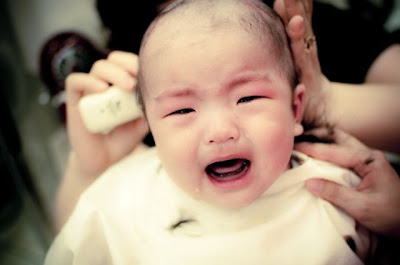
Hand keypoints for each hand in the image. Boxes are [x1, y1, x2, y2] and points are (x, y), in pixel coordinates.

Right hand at [66, 51, 148, 177]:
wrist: (105, 160)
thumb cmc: (124, 138)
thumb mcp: (142, 121)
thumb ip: (149, 105)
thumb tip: (157, 90)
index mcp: (122, 84)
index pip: (128, 62)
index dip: (136, 63)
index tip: (147, 74)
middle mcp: (106, 83)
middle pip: (114, 60)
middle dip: (127, 65)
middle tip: (136, 82)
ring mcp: (90, 90)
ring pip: (98, 67)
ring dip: (114, 73)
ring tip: (127, 87)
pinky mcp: (75, 100)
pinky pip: (76, 81)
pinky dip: (88, 81)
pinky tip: (102, 89)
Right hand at [273, 0, 331, 128]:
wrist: (325, 107)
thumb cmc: (310, 115)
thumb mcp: (304, 121)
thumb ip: (297, 124)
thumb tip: (293, 131)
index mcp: (306, 74)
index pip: (302, 51)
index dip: (299, 37)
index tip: (297, 22)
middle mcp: (306, 59)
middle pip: (301, 32)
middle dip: (294, 12)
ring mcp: (306, 52)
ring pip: (301, 26)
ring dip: (294, 8)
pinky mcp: (305, 49)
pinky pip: (301, 27)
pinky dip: (297, 11)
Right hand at [295, 129, 399, 237]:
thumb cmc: (391, 216)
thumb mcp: (362, 207)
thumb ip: (335, 193)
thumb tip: (309, 182)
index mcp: (369, 160)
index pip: (334, 151)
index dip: (312, 149)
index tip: (293, 147)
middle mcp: (368, 156)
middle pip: (339, 137)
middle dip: (317, 136)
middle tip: (298, 138)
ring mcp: (368, 161)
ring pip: (341, 143)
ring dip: (323, 142)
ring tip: (304, 145)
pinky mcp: (365, 169)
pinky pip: (343, 154)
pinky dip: (328, 153)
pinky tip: (318, 158)